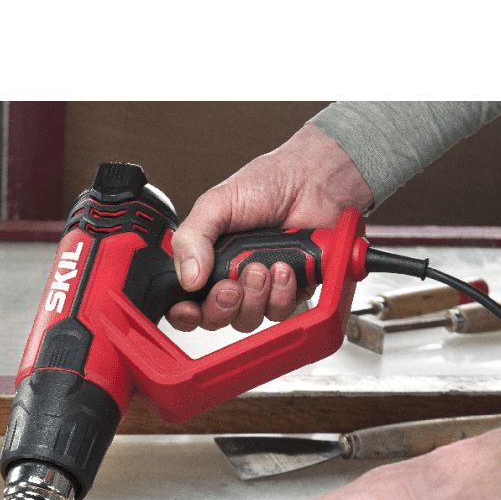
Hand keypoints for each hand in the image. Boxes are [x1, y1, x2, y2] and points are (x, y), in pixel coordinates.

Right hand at [167, 124, 373, 332]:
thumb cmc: (268, 184)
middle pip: (216, 319)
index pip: (188, 303)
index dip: (186, 314)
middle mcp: (232, 279)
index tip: (189, 309)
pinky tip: (285, 267)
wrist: (314, 180)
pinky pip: (281, 312)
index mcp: (207, 260)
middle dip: (222, 306)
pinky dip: (283, 293)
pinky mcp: (291, 291)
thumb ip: (192, 238)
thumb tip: (187, 277)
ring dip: (255, 297)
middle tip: (230, 285)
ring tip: (262, 266)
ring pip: (249, 320)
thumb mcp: (216, 203)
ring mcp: (262, 288)